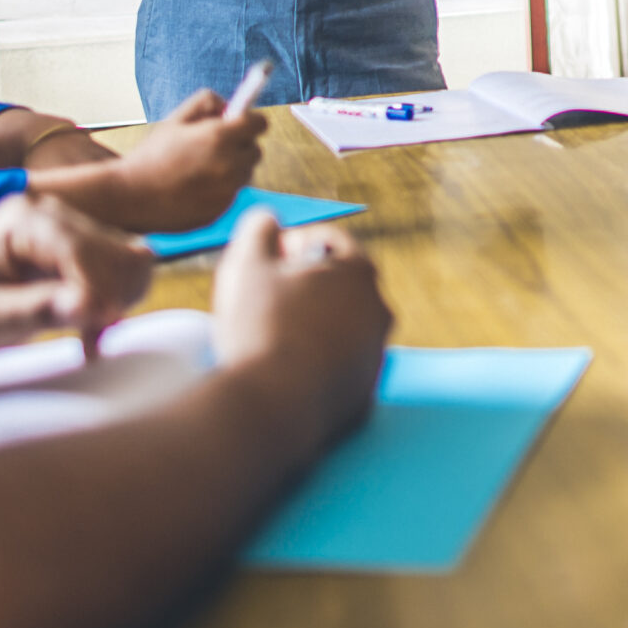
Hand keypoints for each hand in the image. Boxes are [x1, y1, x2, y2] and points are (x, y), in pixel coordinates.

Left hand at [0, 194, 152, 352]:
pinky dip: (117, 301)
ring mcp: (68, 227)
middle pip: (112, 249)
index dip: (96, 288)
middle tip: (94, 340)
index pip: (79, 247)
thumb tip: (86, 307)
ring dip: (119, 299)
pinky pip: (121, 269)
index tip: (100, 326)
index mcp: (22, 219)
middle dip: (110, 296)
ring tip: (93, 337)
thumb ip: (36, 310)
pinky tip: (94, 330)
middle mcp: (50, 213)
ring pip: (126, 257)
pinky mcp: (79, 247)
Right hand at [107, 90, 266, 231]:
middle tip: (216, 146)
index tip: (239, 123)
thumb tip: (228, 107)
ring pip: (244, 174)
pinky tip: (194, 188)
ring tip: (200, 168)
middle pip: (255, 150)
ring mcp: (227, 191)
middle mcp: (229, 165)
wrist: (130, 197)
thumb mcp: (175, 120)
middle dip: (241, 145)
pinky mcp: (220, 211)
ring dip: (232, 168)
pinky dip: (220, 189)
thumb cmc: (151, 156)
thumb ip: (206, 103)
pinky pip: (231, 194)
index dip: (250, 121)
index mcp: (219, 137)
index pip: (259, 124)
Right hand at [215, 211, 392, 444]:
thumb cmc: (260, 327)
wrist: (272, 407)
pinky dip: (315, 364)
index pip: (331, 241)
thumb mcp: (247, 263)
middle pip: (340, 285)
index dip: (294, 242)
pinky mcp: (364, 395)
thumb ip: (258, 229)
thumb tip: (268, 220)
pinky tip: (282, 370)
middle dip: (306, 285)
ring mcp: (375, 356)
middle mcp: (379, 311)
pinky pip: (336, 368)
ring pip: (340, 328)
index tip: (268, 257)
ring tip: (271, 335)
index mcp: (359, 272)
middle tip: (267, 295)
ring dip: (311, 325)